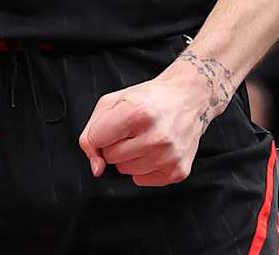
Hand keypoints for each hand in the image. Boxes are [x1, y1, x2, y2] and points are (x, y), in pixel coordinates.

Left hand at [80, 51, 229, 186]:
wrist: (188, 98)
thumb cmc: (148, 99)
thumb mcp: (113, 102)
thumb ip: (91, 133)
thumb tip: (96, 168)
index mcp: (138, 113)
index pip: (96, 139)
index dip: (101, 131)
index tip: (116, 122)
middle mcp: (156, 136)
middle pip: (110, 157)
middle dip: (116, 144)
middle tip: (133, 130)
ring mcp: (168, 156)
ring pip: (125, 170)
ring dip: (130, 156)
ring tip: (146, 138)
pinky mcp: (177, 171)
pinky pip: (141, 180)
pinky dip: (144, 167)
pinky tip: (156, 150)